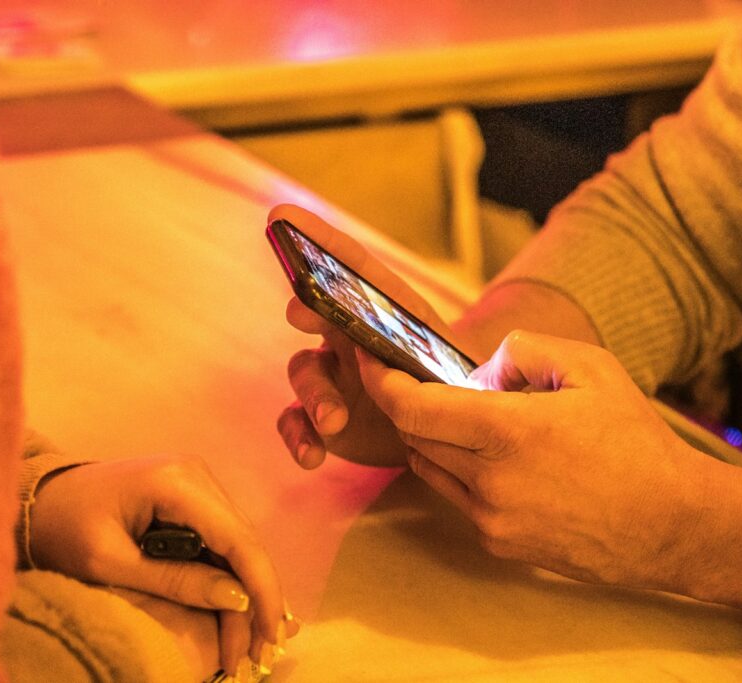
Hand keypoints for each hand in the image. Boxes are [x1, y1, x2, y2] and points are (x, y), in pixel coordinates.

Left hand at [29, 453, 298, 673]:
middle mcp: (196, 474)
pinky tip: (232, 613)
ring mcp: (196, 482)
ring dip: (244, 593)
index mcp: (176, 482)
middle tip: (257, 654)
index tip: (269, 635)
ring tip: (243, 644)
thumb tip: (238, 600)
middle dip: (255, 600)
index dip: (261, 589)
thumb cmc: (63, 528)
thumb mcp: (111, 563)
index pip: (237, 539)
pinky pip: (220, 540)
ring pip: (237, 544)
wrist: (38, 499)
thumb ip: (175, 581)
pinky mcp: (191, 496)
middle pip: (244, 542)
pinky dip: (226, 578)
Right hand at [272, 203, 463, 468]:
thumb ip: (446, 365)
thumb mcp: (459, 373)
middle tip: (303, 313)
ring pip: (304, 372)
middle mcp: (350, 336)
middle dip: (307, 310)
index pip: (350, 266)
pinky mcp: (323, 419)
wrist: (454, 434)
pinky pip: (295, 421)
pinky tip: (311, 455)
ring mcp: (334, 377)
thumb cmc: (454, 391)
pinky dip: (298, 436)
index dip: (318, 239)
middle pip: (316, 313)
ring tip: (333, 421)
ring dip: (314, 394)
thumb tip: (457, 374)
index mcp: (383, 311)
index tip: (282, 217)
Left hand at [356, 330, 708, 588]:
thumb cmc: (633, 439)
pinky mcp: (498, 543)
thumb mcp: (589, 366)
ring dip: (430, 438)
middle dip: (406, 404)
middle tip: (417, 379)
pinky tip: (493, 456)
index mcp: (508, 432)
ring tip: (466, 418)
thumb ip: (522, 351)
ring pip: (428, 467)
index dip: (381, 382)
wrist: (671, 523)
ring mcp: (491, 518)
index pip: (412, 408)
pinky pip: (455, 497)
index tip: (369, 361)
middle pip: (413, 436)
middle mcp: (490, 481)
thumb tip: (476, 372)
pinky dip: (457, 469)